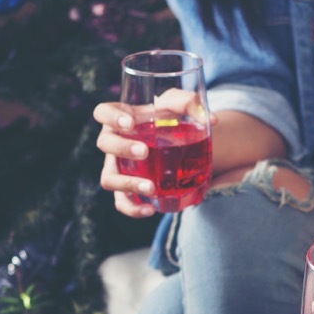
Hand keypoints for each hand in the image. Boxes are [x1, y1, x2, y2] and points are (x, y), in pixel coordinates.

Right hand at [95, 90, 214, 218]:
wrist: (173, 140)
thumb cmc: (168, 117)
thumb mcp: (178, 105)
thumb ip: (190, 104)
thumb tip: (211, 119)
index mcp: (120, 117)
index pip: (102, 112)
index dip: (110, 117)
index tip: (130, 122)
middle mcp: (114, 142)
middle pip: (104, 144)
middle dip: (122, 148)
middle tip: (144, 152)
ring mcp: (117, 167)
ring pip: (109, 178)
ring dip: (127, 183)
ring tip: (150, 187)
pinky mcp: (126, 188)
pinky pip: (121, 201)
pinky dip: (133, 208)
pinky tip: (150, 210)